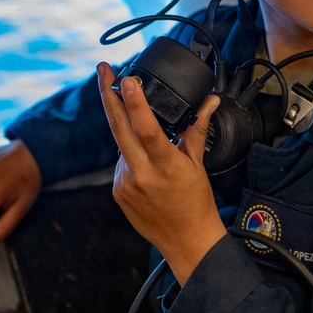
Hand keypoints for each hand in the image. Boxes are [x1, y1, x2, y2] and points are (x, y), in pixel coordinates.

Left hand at [97, 62, 226, 285]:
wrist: (186, 242)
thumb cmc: (196, 203)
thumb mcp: (198, 165)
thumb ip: (196, 130)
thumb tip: (210, 102)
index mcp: (166, 165)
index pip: (146, 128)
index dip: (134, 102)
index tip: (125, 79)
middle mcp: (141, 174)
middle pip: (118, 127)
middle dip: (107, 94)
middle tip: (102, 70)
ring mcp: (125, 183)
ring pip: (120, 143)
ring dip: (125, 127)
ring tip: (139, 126)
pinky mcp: (117, 191)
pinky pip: (120, 161)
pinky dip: (129, 153)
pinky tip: (143, 160)